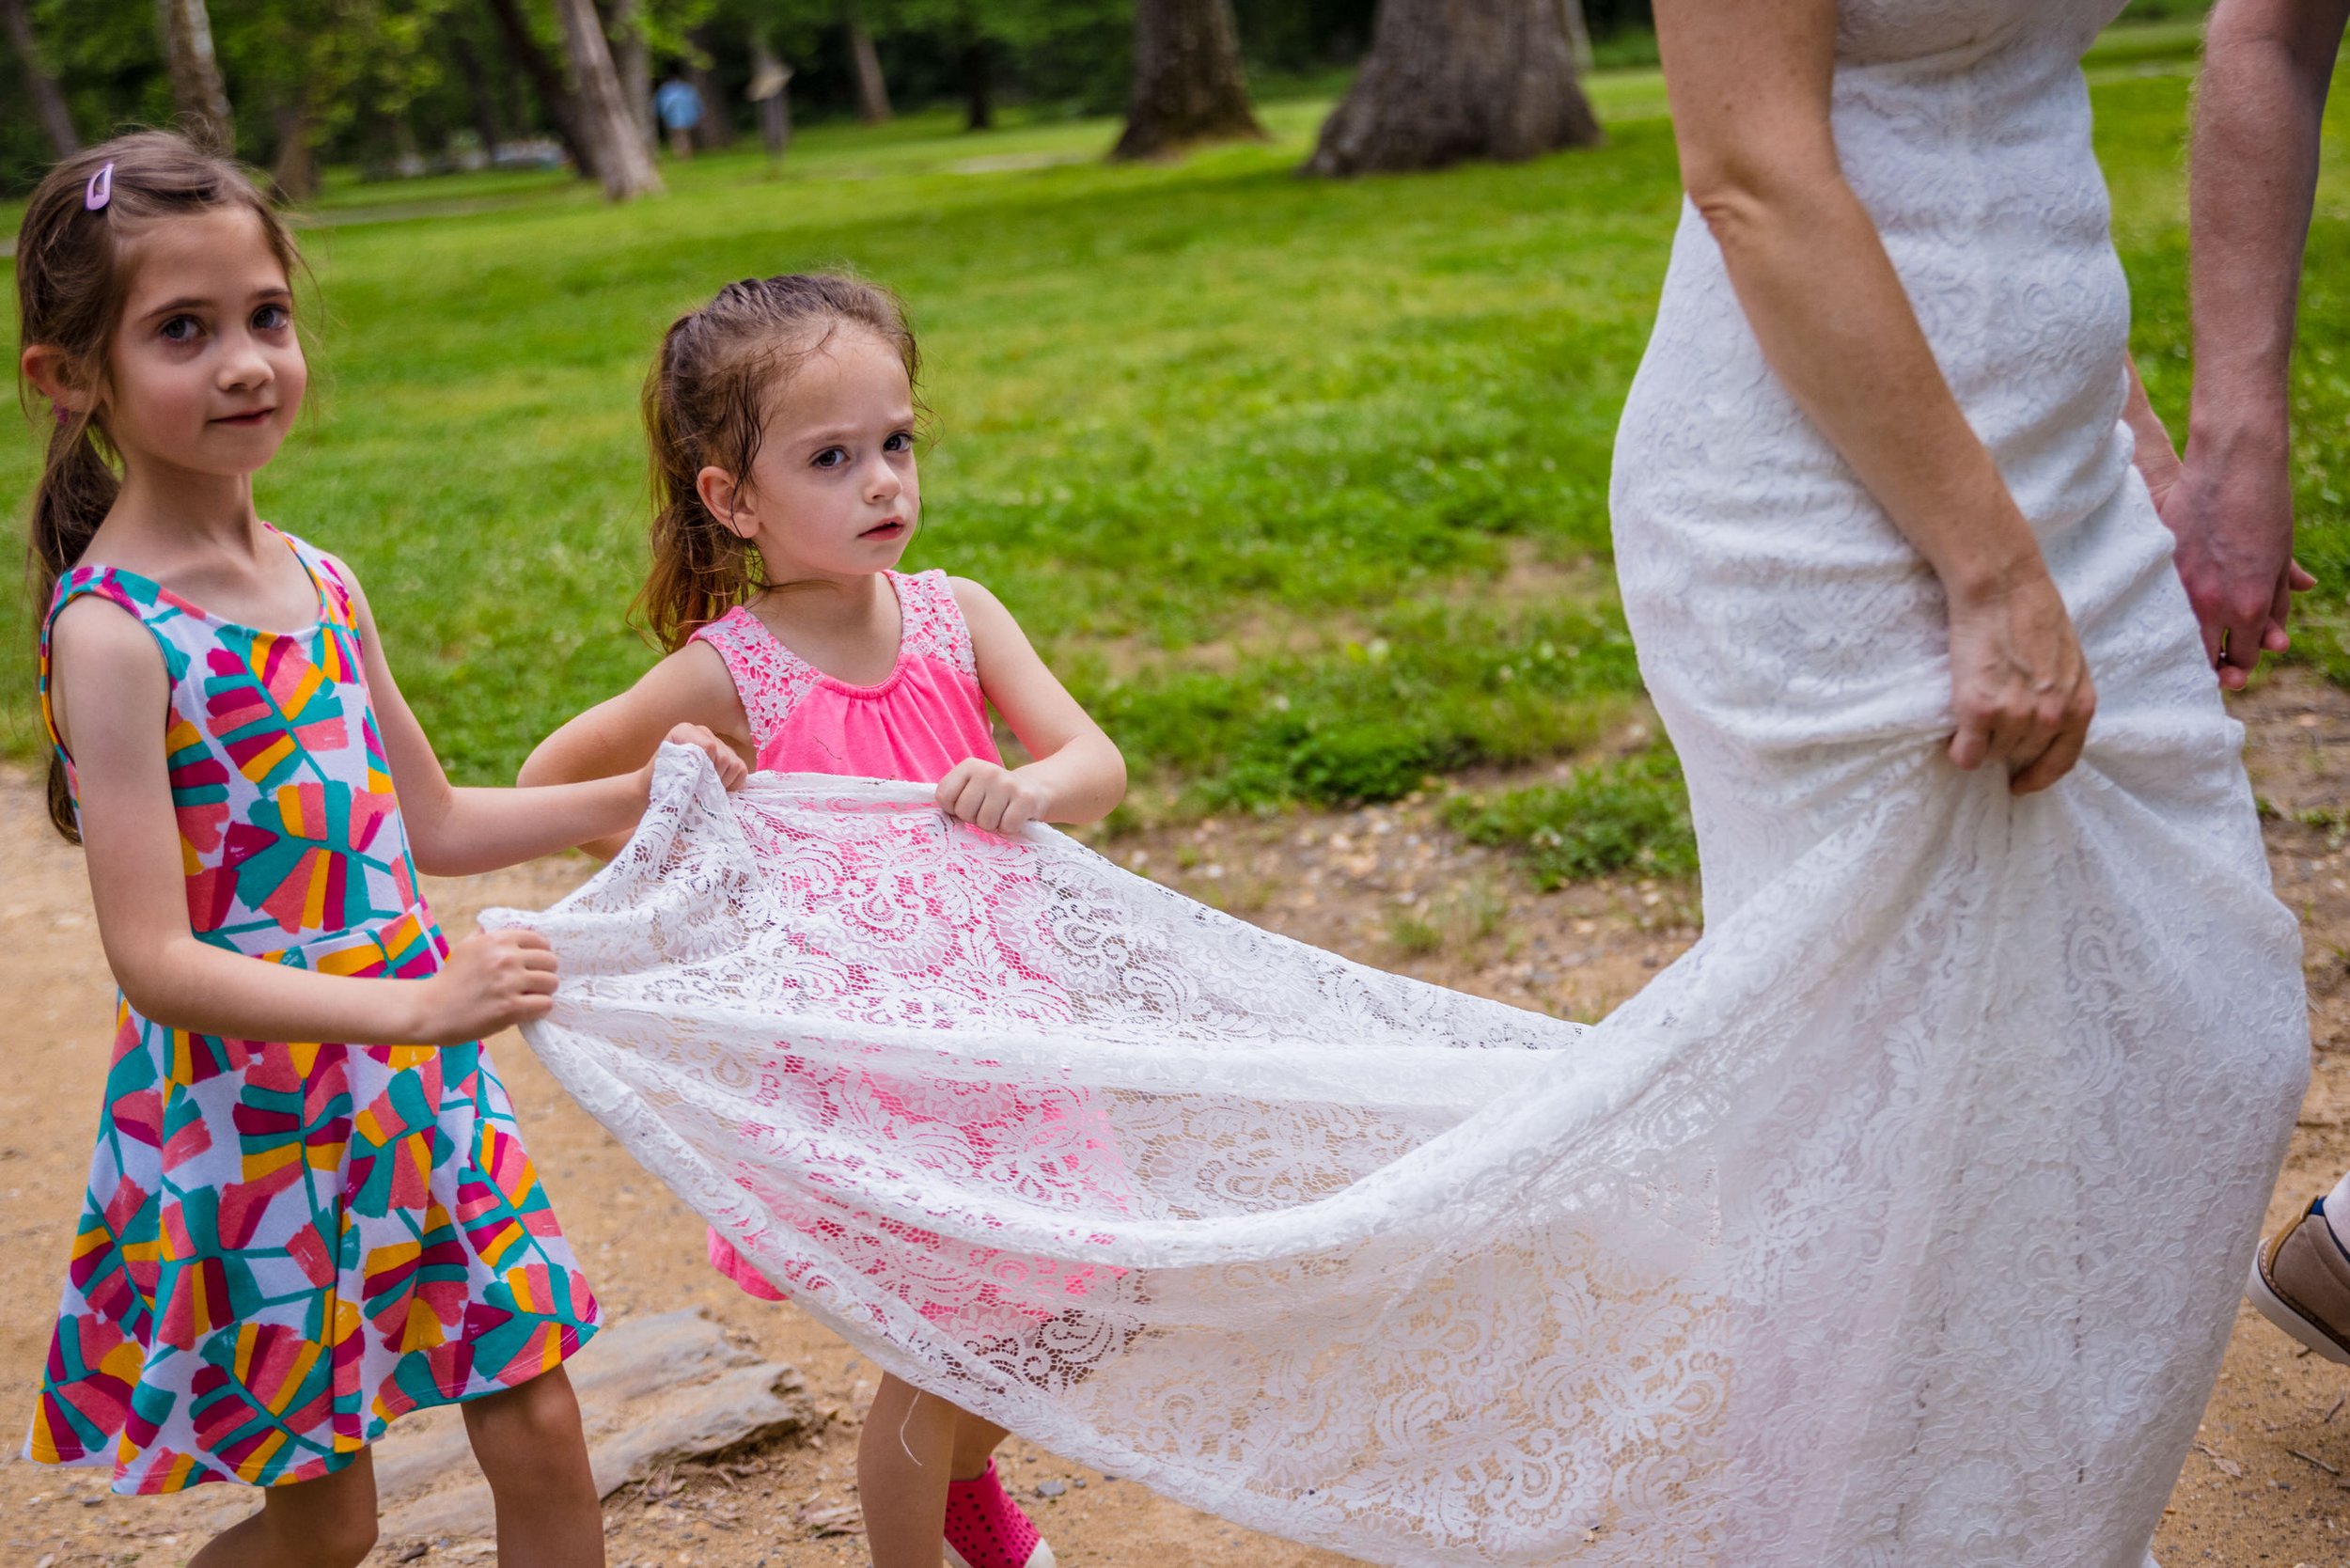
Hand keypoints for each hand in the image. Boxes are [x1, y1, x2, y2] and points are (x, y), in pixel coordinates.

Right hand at [413, 928, 557, 1043]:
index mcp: (497, 940)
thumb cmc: (449, 980)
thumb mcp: (465, 947)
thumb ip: (484, 936)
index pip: (540, 941)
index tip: (533, 966)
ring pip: (551, 982)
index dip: (540, 954)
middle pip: (550, 961)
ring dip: (544, 992)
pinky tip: (527, 1011)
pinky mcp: (510, 1008)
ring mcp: (509, 982)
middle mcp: (505, 957)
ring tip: (530, 998)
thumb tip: (494, 927)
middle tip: (533, 985)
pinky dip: (540, 1009)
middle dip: (544, 973)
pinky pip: (545, 1004)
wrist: (430, 1009)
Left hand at [653, 723, 748, 790]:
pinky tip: (717, 787)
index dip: (706, 768)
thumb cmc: (660, 784)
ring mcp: (718, 743)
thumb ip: (685, 770)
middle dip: (714, 779)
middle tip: (699, 790)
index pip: (709, 746)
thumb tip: (705, 774)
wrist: (658, 789)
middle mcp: (703, 732)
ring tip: (706, 789)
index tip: (693, 782)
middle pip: (724, 757)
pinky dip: (733, 783)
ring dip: (722, 782)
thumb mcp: (665, 776)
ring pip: (734, 764)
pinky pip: (741, 769)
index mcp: (684, 731)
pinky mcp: (730, 756)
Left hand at [935, 759, 1051, 833]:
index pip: (944, 796)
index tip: (968, 805)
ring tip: (1001, 813)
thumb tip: (937, 821)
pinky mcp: (1026, 798)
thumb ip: (951, 798)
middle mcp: (988, 770)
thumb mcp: (970, 788)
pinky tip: (1014, 816)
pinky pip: (1006, 827)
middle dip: (974, 818)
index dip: (953, 809)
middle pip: (964, 811)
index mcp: (969, 765)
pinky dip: (1009, 829)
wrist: (1035, 790)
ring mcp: (1008, 784)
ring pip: (985, 822)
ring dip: (993, 825)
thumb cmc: (993, 796)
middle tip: (987, 810)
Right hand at [1945, 567, 2096, 794]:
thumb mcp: (2069, 661)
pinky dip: (1960, 751)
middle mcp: (2050, 717)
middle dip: (2006, 749)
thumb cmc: (2033, 614)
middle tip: (1989, 736)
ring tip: (1972, 722)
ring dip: (1981, 745)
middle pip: (2023, 756)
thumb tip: (2040, 725)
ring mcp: (2014, 715)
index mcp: (2079, 705)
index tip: (2022, 783)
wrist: (2003, 588)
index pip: (2063, 759)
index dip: (2040, 776)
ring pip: (1993, 755)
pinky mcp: (1978, 710)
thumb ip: (2061, 697)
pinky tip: (1956, 739)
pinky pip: (1967, 753)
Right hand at [2158, 443, 2311, 689]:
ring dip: (2186, 640)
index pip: (2244, 656)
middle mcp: (2209, 604)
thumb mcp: (2279, 560)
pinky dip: (2165, 611)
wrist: (2231, 466)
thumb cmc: (2265, 508)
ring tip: (2191, 640)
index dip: (2245, 662)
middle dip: (2213, 668)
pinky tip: (2168, 611)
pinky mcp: (2157, 566)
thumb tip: (2275, 636)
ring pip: (2176, 634)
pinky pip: (2158, 603)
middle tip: (2217, 668)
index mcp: (2248, 607)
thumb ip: (2276, 600)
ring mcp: (2178, 586)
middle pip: (2205, 658)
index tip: (2240, 662)